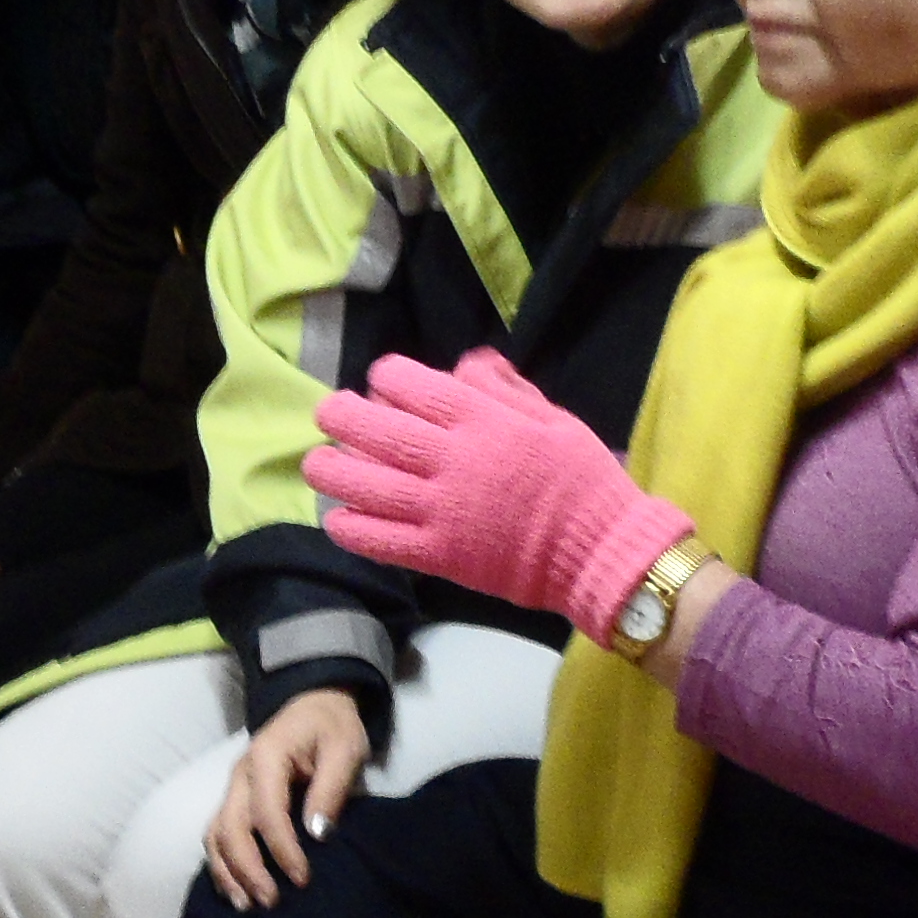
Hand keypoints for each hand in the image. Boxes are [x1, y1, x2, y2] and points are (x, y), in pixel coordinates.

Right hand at [204, 690, 373, 907]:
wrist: (314, 705)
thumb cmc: (332, 727)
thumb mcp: (344, 749)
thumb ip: (331, 789)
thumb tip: (317, 833)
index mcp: (267, 757)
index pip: (266, 812)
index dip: (282, 849)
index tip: (302, 878)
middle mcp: (240, 774)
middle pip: (230, 828)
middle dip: (248, 869)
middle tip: (272, 901)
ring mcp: (233, 788)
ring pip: (215, 835)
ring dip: (227, 872)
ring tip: (247, 906)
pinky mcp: (234, 800)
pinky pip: (218, 835)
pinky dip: (223, 864)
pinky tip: (237, 890)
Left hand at [302, 349, 690, 642]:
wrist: (601, 549)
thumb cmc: (582, 479)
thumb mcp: (553, 417)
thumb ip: (504, 389)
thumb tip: (465, 362)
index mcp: (484, 421)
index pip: (417, 388)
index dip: (388, 378)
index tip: (379, 380)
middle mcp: (455, 460)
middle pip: (382, 432)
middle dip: (344, 417)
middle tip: (326, 413)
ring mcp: (444, 510)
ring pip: (371, 485)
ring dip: (334, 471)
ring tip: (315, 462)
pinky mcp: (442, 554)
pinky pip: (384, 541)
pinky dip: (354, 529)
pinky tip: (336, 518)